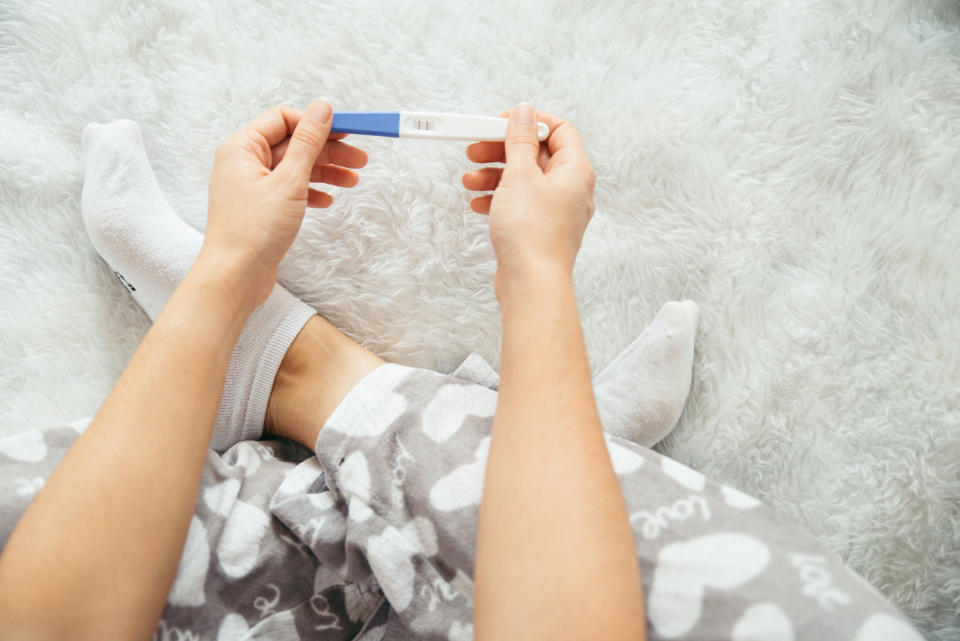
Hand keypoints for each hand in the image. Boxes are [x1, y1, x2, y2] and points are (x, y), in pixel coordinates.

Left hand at [201, 99, 367, 307]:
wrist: (235, 277)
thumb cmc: (253, 231)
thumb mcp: (289, 181)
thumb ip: (308, 142)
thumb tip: (322, 108)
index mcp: (242, 148)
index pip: (284, 119)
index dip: (316, 123)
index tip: (346, 132)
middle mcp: (243, 163)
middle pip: (293, 144)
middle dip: (327, 151)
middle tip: (360, 160)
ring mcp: (251, 186)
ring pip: (294, 168)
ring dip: (324, 172)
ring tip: (352, 181)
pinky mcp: (260, 207)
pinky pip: (289, 189)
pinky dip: (310, 191)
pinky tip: (328, 201)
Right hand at [462, 104, 595, 297]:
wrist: (531, 283)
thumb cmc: (531, 232)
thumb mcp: (520, 175)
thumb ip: (520, 141)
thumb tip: (524, 113)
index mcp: (575, 170)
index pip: (559, 130)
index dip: (530, 122)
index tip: (502, 122)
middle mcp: (571, 189)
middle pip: (537, 155)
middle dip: (503, 150)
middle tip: (476, 149)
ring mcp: (556, 211)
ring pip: (525, 181)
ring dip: (495, 175)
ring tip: (470, 179)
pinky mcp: (540, 229)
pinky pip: (520, 204)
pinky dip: (499, 199)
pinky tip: (478, 203)